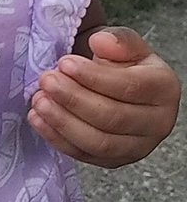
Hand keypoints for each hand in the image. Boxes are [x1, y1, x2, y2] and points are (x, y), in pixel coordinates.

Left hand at [28, 26, 180, 167]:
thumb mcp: (126, 44)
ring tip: (39, 101)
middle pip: (113, 117)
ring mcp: (136, 147)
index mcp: (164, 89)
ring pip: (98, 142)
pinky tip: (38, 119)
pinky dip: (57, 138)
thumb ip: (119, 40)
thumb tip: (101, 42)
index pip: (129, 87)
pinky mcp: (113, 161)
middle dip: (74, 99)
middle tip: (46, 81)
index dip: (94, 77)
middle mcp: (157, 124)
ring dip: (63, 122)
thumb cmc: (123, 63)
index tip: (65, 63)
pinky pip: (84, 155)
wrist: (119, 87)